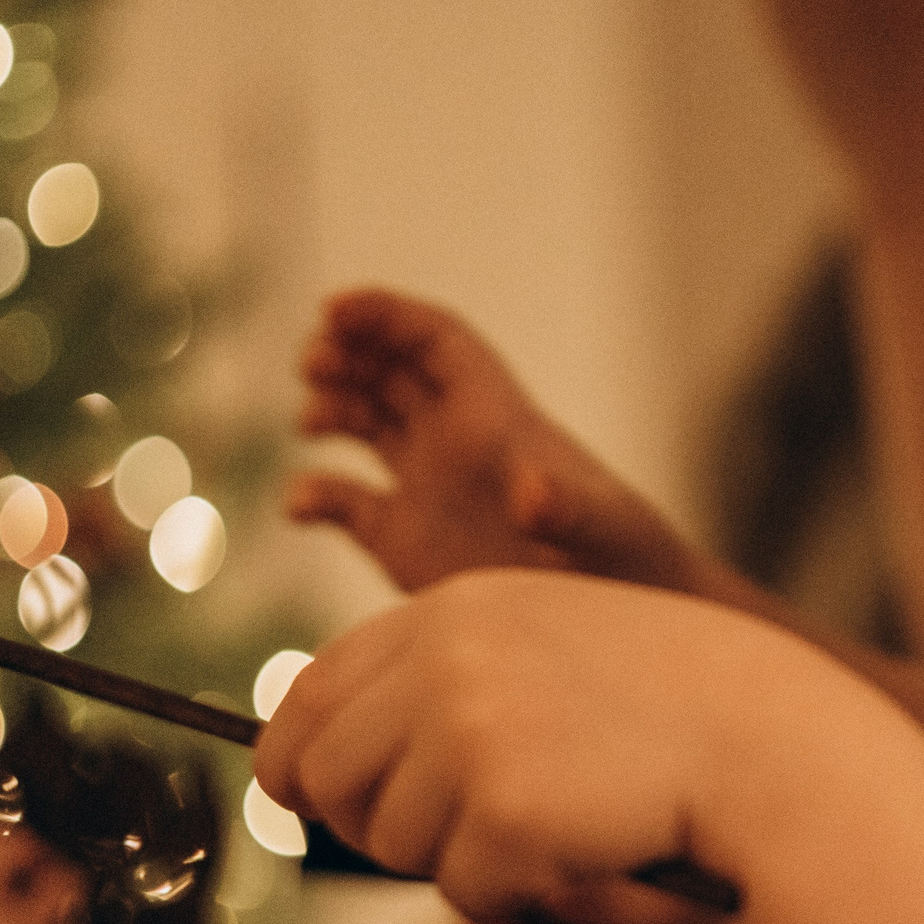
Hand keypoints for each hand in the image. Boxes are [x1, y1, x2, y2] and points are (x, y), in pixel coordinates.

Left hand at [255, 569, 839, 918]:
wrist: (763, 737)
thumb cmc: (654, 703)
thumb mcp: (536, 643)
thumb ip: (432, 677)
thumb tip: (304, 767)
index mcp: (447, 611)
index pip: (309, 694)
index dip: (297, 761)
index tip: (309, 802)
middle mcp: (445, 661)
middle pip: (326, 780)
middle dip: (371, 825)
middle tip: (452, 835)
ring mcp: (472, 733)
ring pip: (392, 844)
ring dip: (456, 859)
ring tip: (550, 819)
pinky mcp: (506, 811)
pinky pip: (463, 893)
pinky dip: (515, 891)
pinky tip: (583, 845)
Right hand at [288, 290, 698, 595]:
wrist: (615, 616)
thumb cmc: (622, 560)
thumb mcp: (600, 528)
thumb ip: (567, 508)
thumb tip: (531, 496)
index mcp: (496, 416)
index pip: (434, 339)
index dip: (385, 313)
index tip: (333, 308)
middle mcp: (456, 443)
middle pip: (390, 369)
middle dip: (347, 353)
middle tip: (313, 362)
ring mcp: (429, 489)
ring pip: (365, 421)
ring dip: (330, 406)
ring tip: (310, 421)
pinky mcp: (405, 540)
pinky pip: (346, 502)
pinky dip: (314, 496)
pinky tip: (302, 507)